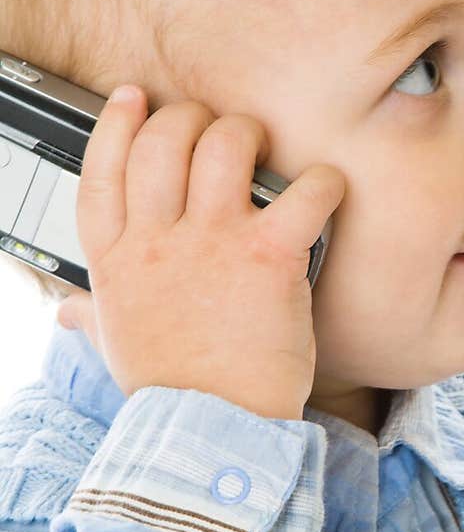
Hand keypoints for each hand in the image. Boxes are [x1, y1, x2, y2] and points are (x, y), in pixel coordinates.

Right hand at [55, 86, 342, 419]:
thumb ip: (95, 316)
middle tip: (214, 130)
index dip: (117, 124)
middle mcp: (158, 242)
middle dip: (190, 119)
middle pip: (163, 141)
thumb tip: (69, 311)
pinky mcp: (269, 257)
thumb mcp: (116, 346)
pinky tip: (326, 189)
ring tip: (262, 148)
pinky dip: (323, 182)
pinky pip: (303, 192)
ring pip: (224, 145)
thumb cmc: (170, 392)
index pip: (101, 169)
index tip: (134, 99)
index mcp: (116, 261)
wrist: (213, 432)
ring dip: (246, 135)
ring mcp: (213, 243)